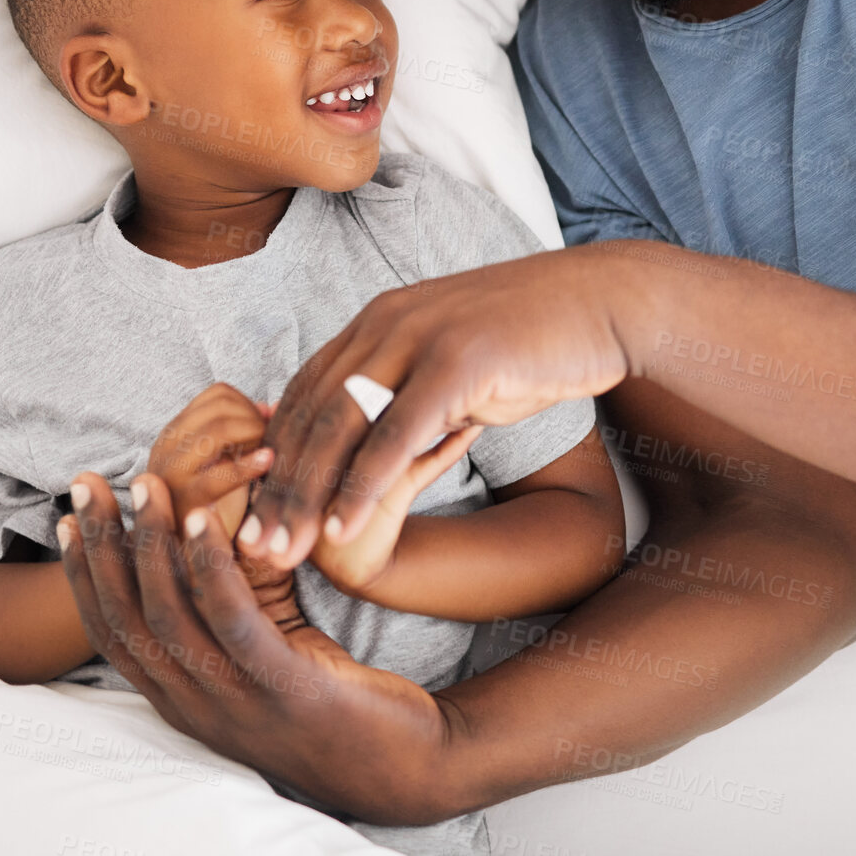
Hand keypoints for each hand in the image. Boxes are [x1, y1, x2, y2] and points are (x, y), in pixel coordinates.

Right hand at [58, 472, 460, 826]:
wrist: (405, 761)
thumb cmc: (335, 698)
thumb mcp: (263, 658)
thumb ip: (226, 621)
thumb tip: (198, 548)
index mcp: (183, 699)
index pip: (114, 634)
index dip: (85, 577)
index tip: (71, 520)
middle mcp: (195, 704)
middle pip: (128, 619)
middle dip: (101, 547)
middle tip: (87, 485)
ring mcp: (235, 700)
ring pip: (170, 614)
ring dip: (151, 544)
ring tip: (146, 486)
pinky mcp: (282, 685)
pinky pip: (232, 619)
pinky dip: (210, 567)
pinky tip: (202, 519)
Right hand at [148, 383, 273, 537]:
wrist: (189, 558)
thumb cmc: (215, 505)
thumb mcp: (226, 460)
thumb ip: (248, 429)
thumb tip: (277, 406)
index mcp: (176, 431)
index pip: (219, 393)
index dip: (252, 404)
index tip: (267, 427)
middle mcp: (166, 446)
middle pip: (222, 407)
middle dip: (256, 419)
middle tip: (271, 443)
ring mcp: (171, 472)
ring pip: (219, 429)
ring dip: (254, 435)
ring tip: (268, 457)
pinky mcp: (185, 501)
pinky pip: (220, 475)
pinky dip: (249, 465)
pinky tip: (268, 462)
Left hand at [241, 244, 638, 571]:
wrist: (603, 303)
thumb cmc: (534, 338)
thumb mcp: (455, 358)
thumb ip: (408, 383)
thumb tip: (372, 428)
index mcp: (381, 319)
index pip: (308, 393)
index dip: (277, 456)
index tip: (255, 512)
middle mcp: (388, 321)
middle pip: (312, 413)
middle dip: (278, 487)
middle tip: (252, 550)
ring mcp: (422, 336)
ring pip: (342, 426)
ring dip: (306, 495)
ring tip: (284, 553)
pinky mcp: (458, 360)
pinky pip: (396, 434)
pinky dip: (363, 485)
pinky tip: (342, 530)